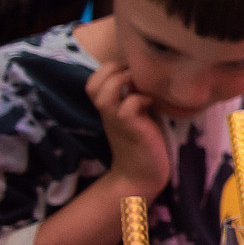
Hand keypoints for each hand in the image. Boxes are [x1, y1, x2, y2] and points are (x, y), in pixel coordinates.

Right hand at [86, 62, 169, 198]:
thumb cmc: (145, 142)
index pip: (93, 81)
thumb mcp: (138, 114)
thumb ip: (136, 96)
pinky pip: (127, 108)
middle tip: (134, 72)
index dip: (108, 68)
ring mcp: (117, 122)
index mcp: (108, 108)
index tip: (131, 68)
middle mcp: (108, 114)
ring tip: (139, 84)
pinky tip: (151, 103)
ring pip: (104, 94)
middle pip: (91, 83)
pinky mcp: (132, 130)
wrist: (141, 176)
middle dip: (111, 70)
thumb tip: (150, 73)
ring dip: (121, 82)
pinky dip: (139, 99)